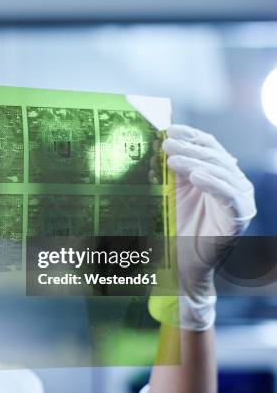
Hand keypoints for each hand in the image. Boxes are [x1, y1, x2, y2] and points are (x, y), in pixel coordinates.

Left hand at [152, 124, 255, 329]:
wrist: (179, 262)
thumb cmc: (172, 226)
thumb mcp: (167, 192)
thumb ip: (165, 171)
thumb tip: (153, 145)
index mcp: (215, 172)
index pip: (206, 145)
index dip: (189, 135)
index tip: (168, 129)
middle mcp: (230, 181)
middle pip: (213, 155)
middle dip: (188, 147)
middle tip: (166, 144)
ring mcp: (238, 198)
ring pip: (221, 171)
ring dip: (195, 162)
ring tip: (173, 160)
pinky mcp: (239, 216)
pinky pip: (229, 195)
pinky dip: (212, 183)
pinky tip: (196, 177)